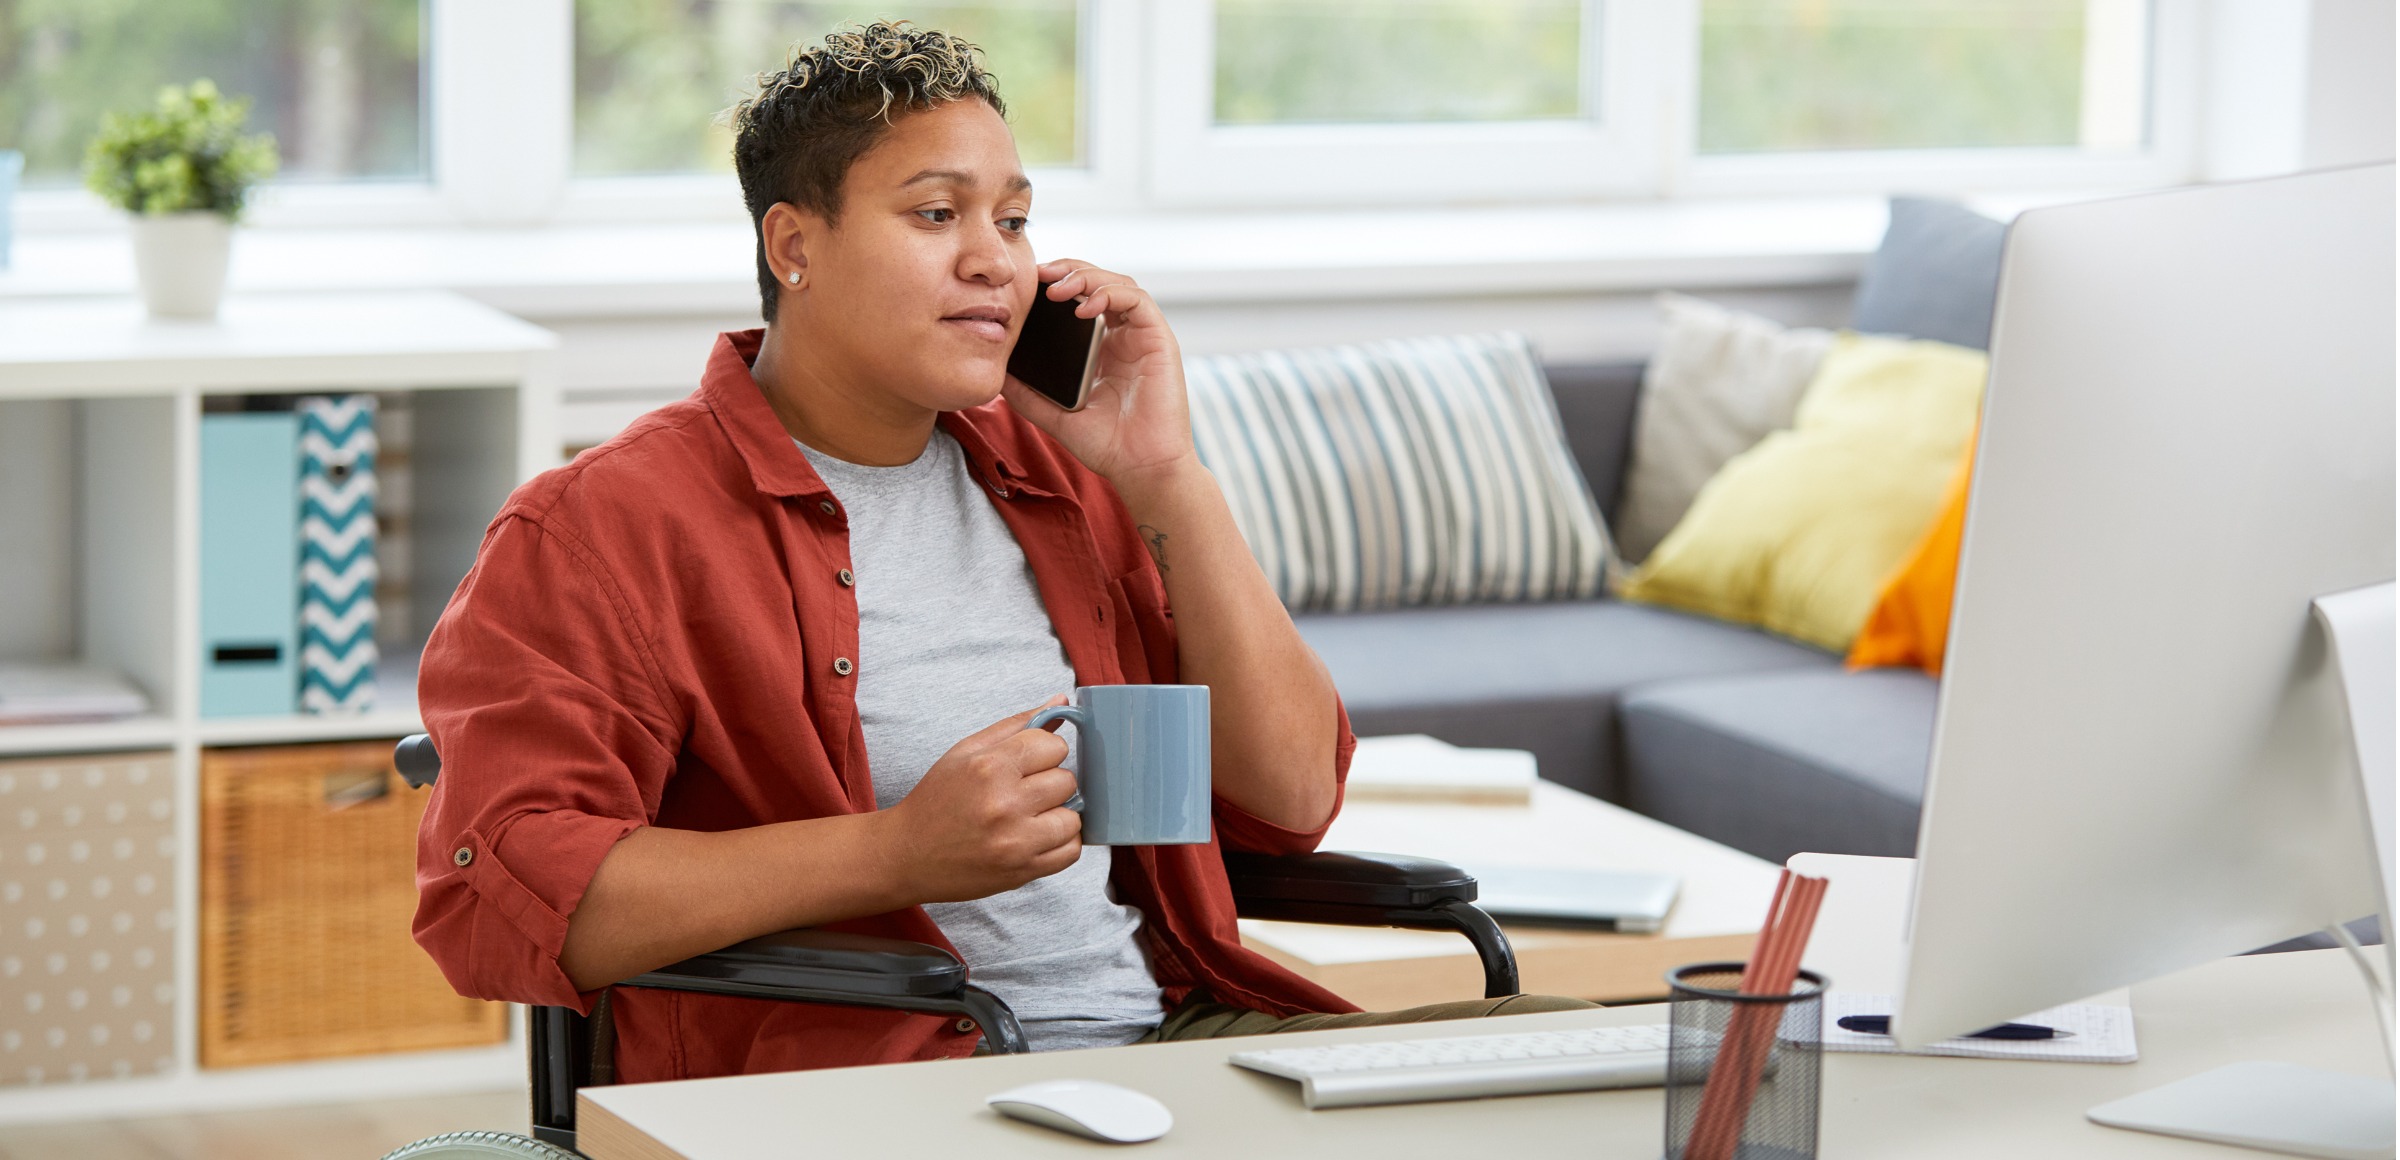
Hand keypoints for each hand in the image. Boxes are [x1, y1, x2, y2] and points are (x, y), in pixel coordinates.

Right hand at [878, 698, 1083, 904]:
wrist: (907, 854)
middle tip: (1025, 792)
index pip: (1055, 747)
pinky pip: (1070, 852)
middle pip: (1067, 781)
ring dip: (1058, 815)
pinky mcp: (1022, 871)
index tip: (1029, 764)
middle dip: (1051, 784)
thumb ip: (1017, 725)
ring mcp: (1016, 841)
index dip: (1045, 753)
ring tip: (1032, 817)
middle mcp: (1005, 803)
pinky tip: (1039, 837)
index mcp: (990, 766)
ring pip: (1074, 817)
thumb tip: (1062, 702)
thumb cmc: (937, 800)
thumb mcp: (966, 751)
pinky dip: (1061, 842)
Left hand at [1001, 260, 1197, 489]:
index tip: (1026, 285)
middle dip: (1068, 270)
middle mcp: (1123, 336)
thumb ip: (1027, 394)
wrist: (1142, 468)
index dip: (1056, 283)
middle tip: (1039, 275)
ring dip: (1087, 277)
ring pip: (1118, 283)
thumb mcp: (1054, 415)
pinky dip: (1111, 294)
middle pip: (1098, 282)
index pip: (1079, 299)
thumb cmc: (1107, 446)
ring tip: (1057, 289)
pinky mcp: (1159, 339)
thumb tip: (995, 374)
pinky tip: (1085, 307)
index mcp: (1101, 348)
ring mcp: (1142, 336)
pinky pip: (1137, 300)